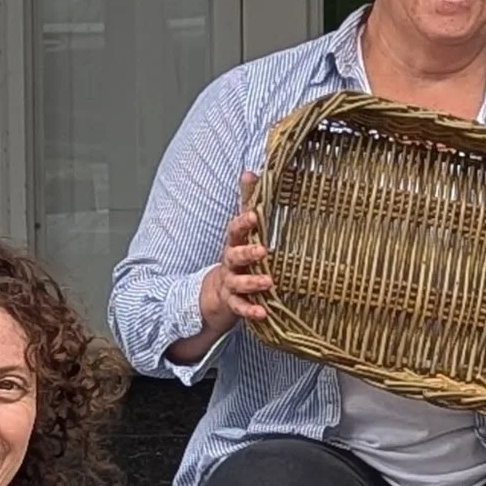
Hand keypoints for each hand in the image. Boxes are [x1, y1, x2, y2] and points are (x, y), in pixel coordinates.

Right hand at [197, 172, 274, 332]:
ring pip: (239, 282)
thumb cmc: (236, 256)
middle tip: (264, 250)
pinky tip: (263, 313)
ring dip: (252, 282)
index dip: (243, 222)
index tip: (255, 215)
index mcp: (234, 243)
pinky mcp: (233, 304)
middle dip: (247, 252)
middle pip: (235, 255)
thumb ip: (247, 203)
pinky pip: (241, 308)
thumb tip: (250, 171)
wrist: (216, 293)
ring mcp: (230, 284)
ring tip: (269, 282)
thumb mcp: (241, 231)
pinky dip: (251, 311)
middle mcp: (230, 263)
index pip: (236, 230)